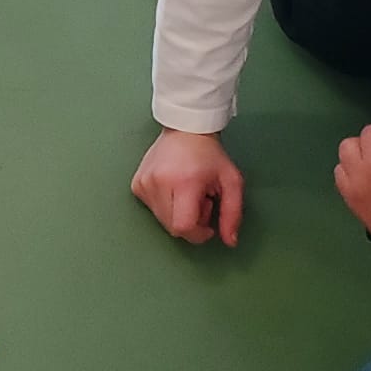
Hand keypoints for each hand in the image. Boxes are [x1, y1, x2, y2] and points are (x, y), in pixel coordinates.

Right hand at [132, 128, 244, 245]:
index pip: (183, 227)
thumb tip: (229, 241)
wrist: (185, 129)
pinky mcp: (137, 184)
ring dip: (177, 213)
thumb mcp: (232, 182)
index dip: (197, 233)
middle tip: (200, 200)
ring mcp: (145, 183)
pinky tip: (174, 188)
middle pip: (172, 227)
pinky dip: (165, 205)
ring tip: (187, 192)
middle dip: (190, 222)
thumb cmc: (209, 155)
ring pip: (161, 220)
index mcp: (184, 182)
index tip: (208, 225)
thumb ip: (233, 214)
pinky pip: (152, 209)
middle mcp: (159, 183)